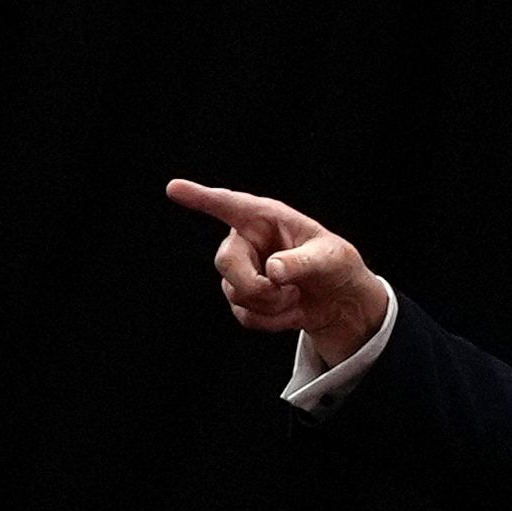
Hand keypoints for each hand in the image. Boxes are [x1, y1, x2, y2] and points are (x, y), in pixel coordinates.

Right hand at [166, 179, 387, 364]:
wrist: (337, 300)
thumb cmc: (335, 266)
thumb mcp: (329, 259)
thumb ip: (302, 263)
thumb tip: (273, 270)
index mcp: (265, 218)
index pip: (229, 205)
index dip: (200, 198)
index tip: (174, 188)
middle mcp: (246, 240)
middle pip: (225, 262)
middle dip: (255, 286)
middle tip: (287, 292)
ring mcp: (241, 270)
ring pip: (236, 294)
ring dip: (272, 306)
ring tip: (296, 297)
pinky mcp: (242, 296)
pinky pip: (245, 316)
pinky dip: (272, 321)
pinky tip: (289, 311)